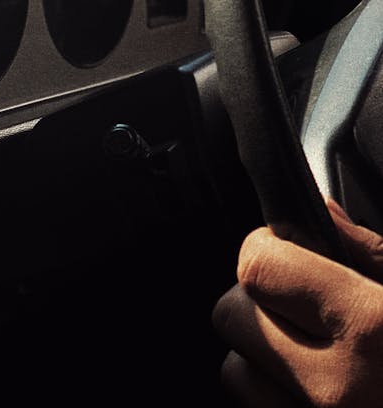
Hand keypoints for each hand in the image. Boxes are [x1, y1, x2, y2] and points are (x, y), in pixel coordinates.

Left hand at [212, 198, 382, 406]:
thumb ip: (370, 254)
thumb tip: (320, 213)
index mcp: (370, 328)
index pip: (258, 266)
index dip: (265, 248)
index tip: (284, 250)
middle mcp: (335, 387)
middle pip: (233, 315)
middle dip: (260, 300)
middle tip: (303, 305)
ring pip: (234, 370)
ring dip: (263, 355)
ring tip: (313, 355)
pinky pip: (254, 406)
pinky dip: (273, 392)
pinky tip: (313, 388)